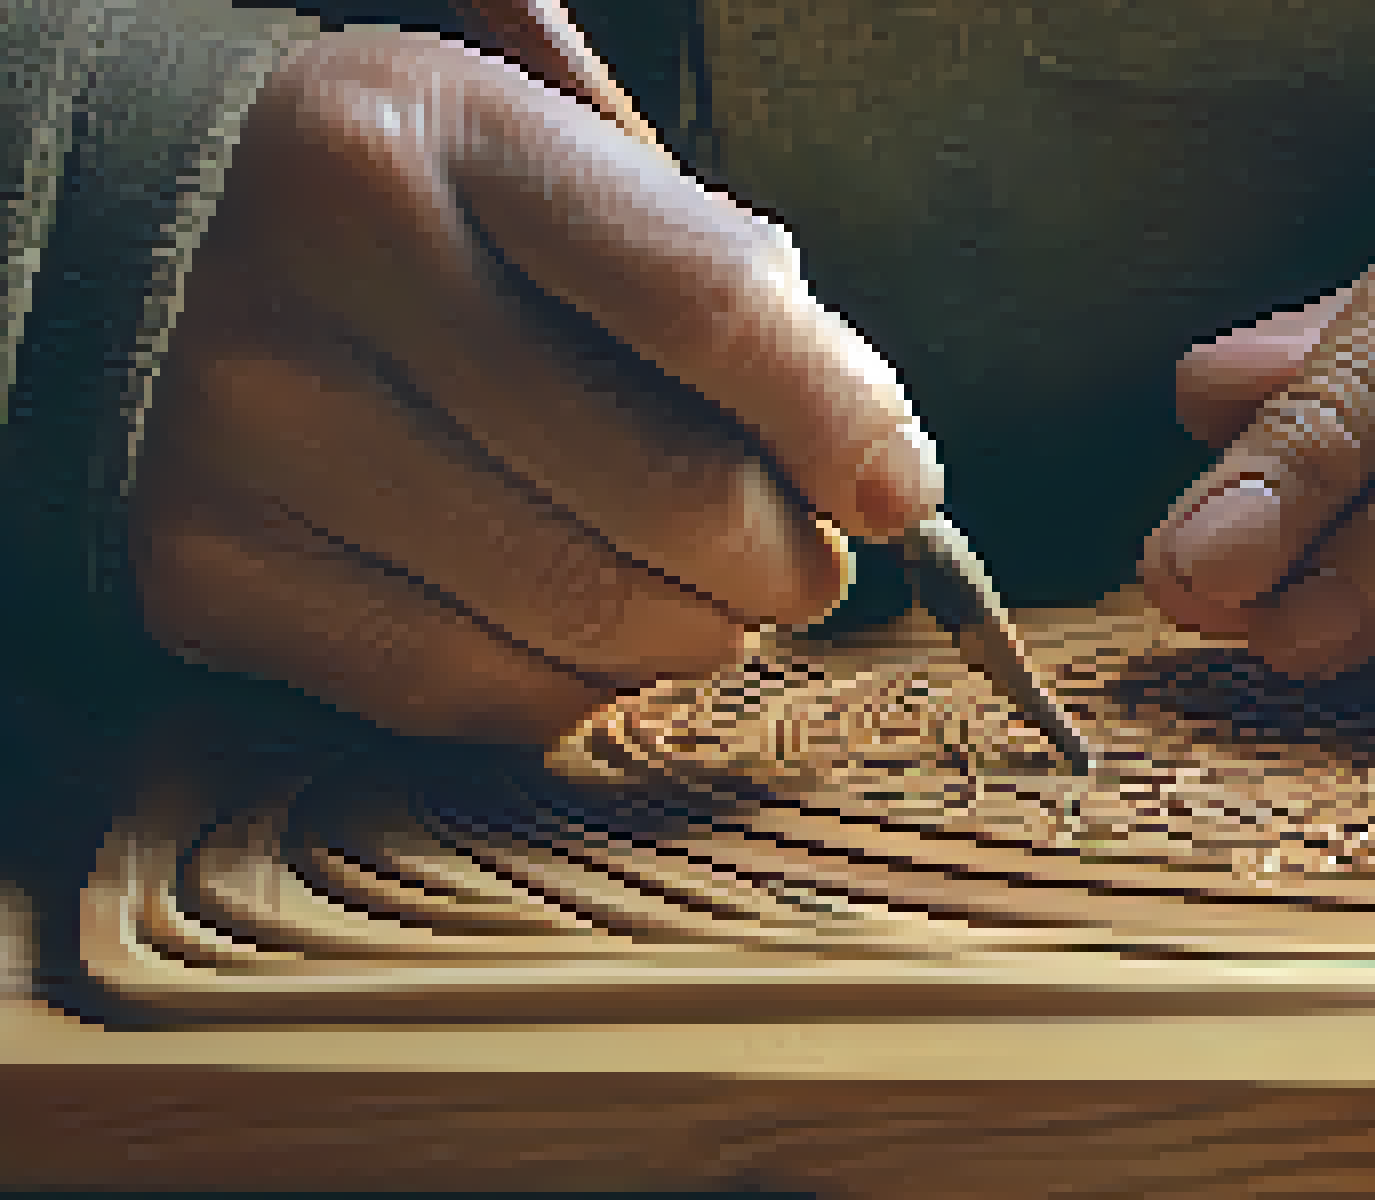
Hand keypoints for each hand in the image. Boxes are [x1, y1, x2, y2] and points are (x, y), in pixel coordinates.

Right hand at [138, 31, 939, 743]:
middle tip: (800, 562)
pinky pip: (478, 693)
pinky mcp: (212, 571)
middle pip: (668, 494)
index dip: (839, 422)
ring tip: (698, 594)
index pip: (711, 306)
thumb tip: (878, 481)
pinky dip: (574, 682)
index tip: (896, 491)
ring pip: (587, 620)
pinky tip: (576, 623)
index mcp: (439, 140)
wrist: (171, 265)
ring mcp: (252, 436)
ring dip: (696, 634)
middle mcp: (323, 278)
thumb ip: (726, 308)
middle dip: (785, 561)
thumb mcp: (565, 187)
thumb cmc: (430, 230)